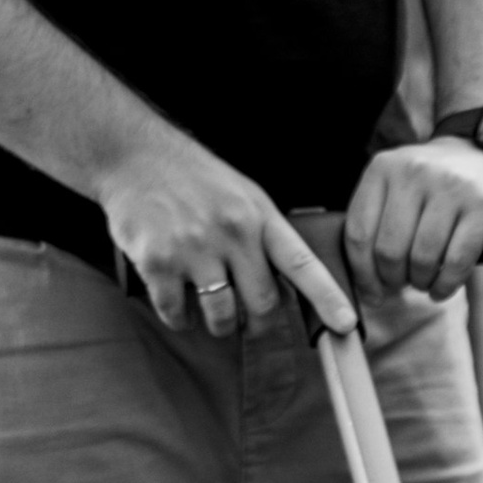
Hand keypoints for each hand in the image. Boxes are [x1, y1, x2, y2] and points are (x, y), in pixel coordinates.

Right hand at [95, 131, 353, 339]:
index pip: (302, 262)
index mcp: (258, 216)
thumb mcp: (242, 196)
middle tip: (246, 322)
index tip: (348, 325)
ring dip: (219, 326)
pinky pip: (177, 313)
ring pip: (222, 316)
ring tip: (210, 314)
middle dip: (257, 321)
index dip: (328, 297)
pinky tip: (177, 303)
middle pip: (262, 303)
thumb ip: (264, 238)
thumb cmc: (194, 181)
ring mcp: (194, 247)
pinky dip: (179, 318)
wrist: (134, 157)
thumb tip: (287, 288)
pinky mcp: (159, 262)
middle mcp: (232, 231)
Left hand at [344, 138, 482, 308]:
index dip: (362, 273)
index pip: (359, 233)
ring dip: (421, 282)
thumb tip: (366, 285)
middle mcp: (414, 172)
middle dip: (394, 279)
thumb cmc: (434, 185)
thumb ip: (376, 221)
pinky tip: (441, 290)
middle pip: (389, 250)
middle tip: (402, 284)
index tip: (372, 294)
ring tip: (424, 283)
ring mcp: (451, 187)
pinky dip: (446, 285)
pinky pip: (456, 261)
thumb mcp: (398, 185)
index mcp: (383, 168)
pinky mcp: (482, 205)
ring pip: (423, 258)